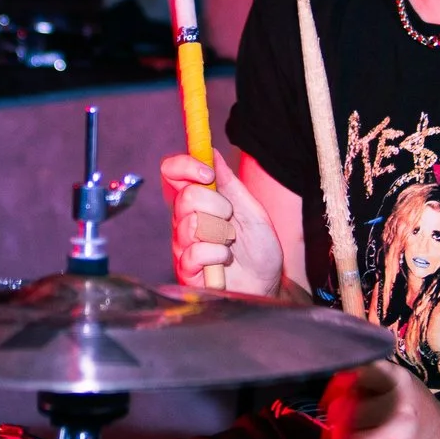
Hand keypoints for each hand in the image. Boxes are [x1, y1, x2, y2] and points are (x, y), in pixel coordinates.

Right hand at [159, 150, 283, 295]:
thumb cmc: (258, 250)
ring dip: (221, 232)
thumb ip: (229, 183)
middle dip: (216, 205)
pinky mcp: (186, 269)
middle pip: (185, 197)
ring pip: (191, 224)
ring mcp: (183, 245)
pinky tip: (224, 260)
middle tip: (230, 218)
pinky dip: (218, 254)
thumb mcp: (251, 210)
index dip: (184, 166)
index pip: (172, 173)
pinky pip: (195, 252)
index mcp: (198, 201)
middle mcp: (185, 220)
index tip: (207, 174)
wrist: (267, 285)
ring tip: (230, 242)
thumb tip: (210, 153)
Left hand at [326, 360, 439, 438]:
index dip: (341, 387)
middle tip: (350, 418)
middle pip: (344, 408)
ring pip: (345, 435)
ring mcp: (395, 437)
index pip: (353, 376)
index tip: (339, 394)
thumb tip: (333, 383)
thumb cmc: (419, 413)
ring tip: (364, 435)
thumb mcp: (401, 385)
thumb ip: (370, 378)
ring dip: (347, 436)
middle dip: (340, 414)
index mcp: (400, 380)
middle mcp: (399, 407)